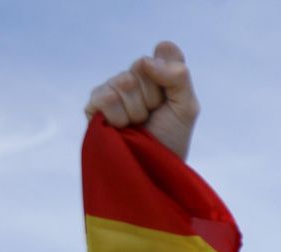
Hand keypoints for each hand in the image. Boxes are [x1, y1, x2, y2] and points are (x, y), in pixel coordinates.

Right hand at [83, 41, 198, 160]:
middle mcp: (132, 76)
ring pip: (124, 82)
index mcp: (155, 73)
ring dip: (137, 110)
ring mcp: (111, 89)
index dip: (171, 78)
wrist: (154, 169)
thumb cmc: (171, 138)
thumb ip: (178, 77)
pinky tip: (122, 128)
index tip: (173, 100)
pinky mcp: (94, 106)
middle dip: (154, 98)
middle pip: (142, 67)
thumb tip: (146, 61)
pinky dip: (120, 118)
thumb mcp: (187, 107)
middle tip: (153, 116)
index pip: (165, 53)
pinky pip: (106, 98)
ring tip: (138, 125)